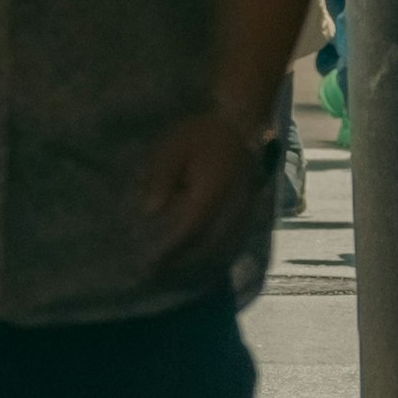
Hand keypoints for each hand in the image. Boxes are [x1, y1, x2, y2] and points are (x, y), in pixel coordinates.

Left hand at [137, 109, 263, 276]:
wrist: (239, 122)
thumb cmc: (201, 132)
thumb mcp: (172, 149)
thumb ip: (160, 180)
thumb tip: (149, 212)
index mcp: (209, 193)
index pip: (186, 231)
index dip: (168, 252)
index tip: (150, 266)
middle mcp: (229, 207)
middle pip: (205, 246)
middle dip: (182, 263)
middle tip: (159, 275)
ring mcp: (242, 210)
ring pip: (221, 246)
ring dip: (199, 261)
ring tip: (176, 271)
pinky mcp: (247, 209)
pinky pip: (231, 237)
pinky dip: (214, 250)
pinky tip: (200, 256)